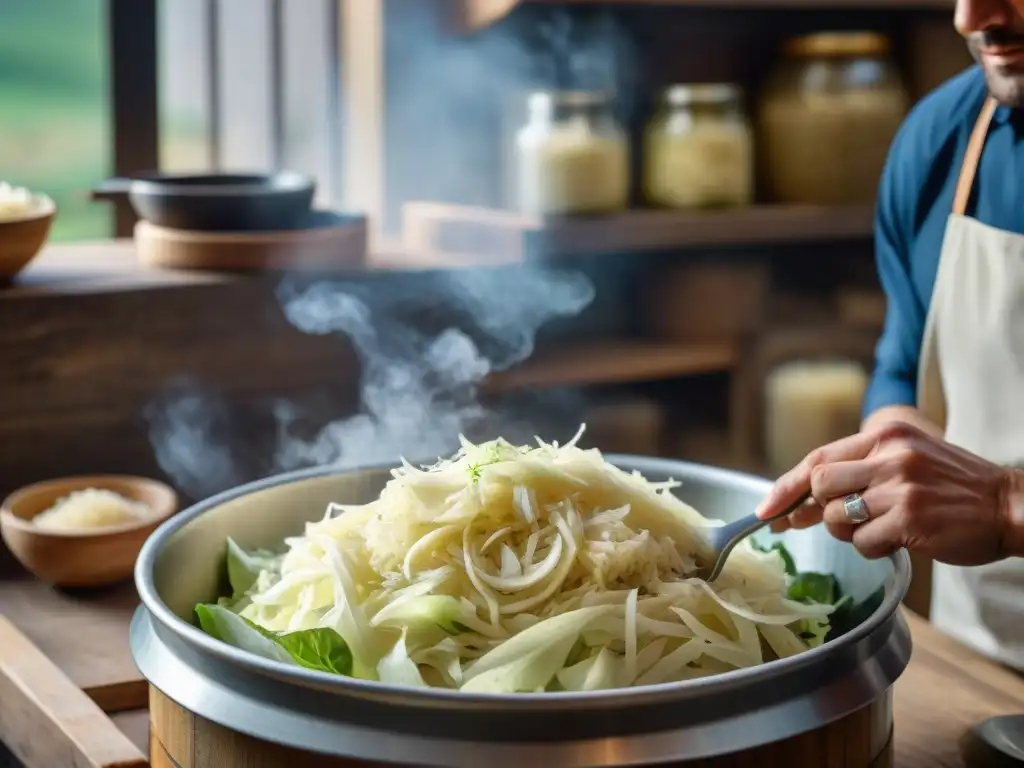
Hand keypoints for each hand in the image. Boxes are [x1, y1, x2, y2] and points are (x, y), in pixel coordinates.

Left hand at [755, 421, 1020, 565]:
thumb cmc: (951, 489)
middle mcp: (890, 455)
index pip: (817, 458)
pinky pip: (864, 544)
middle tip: (840, 523)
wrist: (1011, 506)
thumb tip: (795, 505)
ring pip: (836, 517)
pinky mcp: (910, 519)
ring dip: (849, 532)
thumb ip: (857, 474)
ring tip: (881, 528)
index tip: (764, 510)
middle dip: (818, 512)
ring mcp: (900, 487)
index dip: (785, 486)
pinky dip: (873, 549)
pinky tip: (899, 541)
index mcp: (886, 435)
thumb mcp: (906, 461)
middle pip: (819, 485)